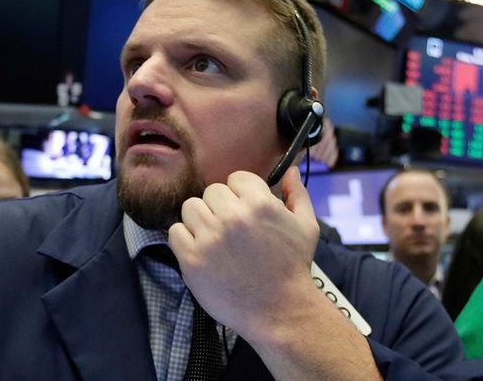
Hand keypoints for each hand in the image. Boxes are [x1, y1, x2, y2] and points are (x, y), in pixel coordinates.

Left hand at [168, 167, 319, 340]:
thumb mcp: (306, 227)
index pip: (235, 178)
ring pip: (190, 208)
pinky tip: (202, 251)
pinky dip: (185, 240)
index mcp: (259, 204)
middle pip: (211, 192)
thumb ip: (297, 195)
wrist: (279, 311)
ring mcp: (209, 238)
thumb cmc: (293, 268)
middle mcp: (232, 217)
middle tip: (231, 229)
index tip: (245, 211)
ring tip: (215, 239)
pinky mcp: (191, 259)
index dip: (241, 194)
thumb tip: (289, 171)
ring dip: (201, 220)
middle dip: (221, 207)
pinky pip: (175, 232)